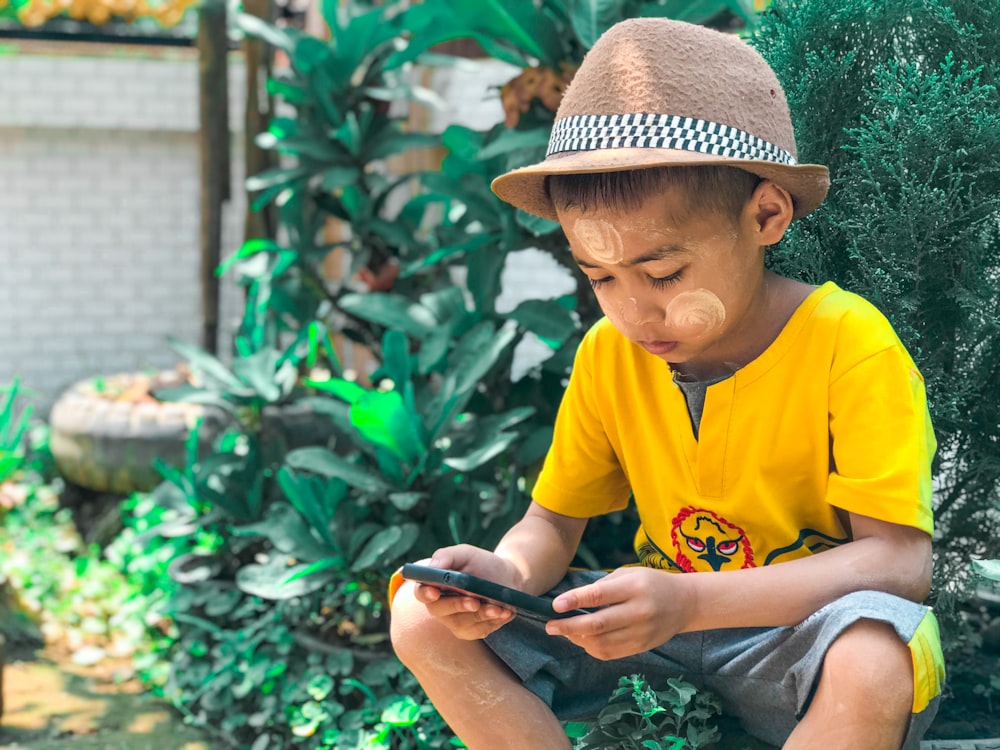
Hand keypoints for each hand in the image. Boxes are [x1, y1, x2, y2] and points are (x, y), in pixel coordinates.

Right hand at [410, 545, 521, 640]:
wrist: (507, 578)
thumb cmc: (481, 564)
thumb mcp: (466, 554)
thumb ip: (447, 556)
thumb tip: (432, 567)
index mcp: (434, 585)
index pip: (421, 592)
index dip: (425, 593)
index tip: (434, 592)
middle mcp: (440, 605)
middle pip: (439, 610)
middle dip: (457, 605)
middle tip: (475, 602)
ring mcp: (454, 621)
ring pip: (461, 623)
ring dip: (480, 615)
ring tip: (497, 607)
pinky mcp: (471, 631)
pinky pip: (478, 631)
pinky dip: (492, 621)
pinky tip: (503, 612)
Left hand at [545, 567, 692, 659]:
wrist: (684, 603)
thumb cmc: (650, 583)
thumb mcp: (628, 574)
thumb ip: (602, 588)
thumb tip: (571, 602)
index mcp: (634, 588)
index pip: (598, 596)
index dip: (574, 601)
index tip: (554, 605)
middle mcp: (639, 611)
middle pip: (597, 624)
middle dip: (568, 626)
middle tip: (550, 625)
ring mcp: (641, 632)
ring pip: (601, 643)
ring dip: (577, 639)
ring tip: (564, 631)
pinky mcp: (641, 647)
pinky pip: (610, 653)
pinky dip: (591, 648)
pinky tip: (582, 639)